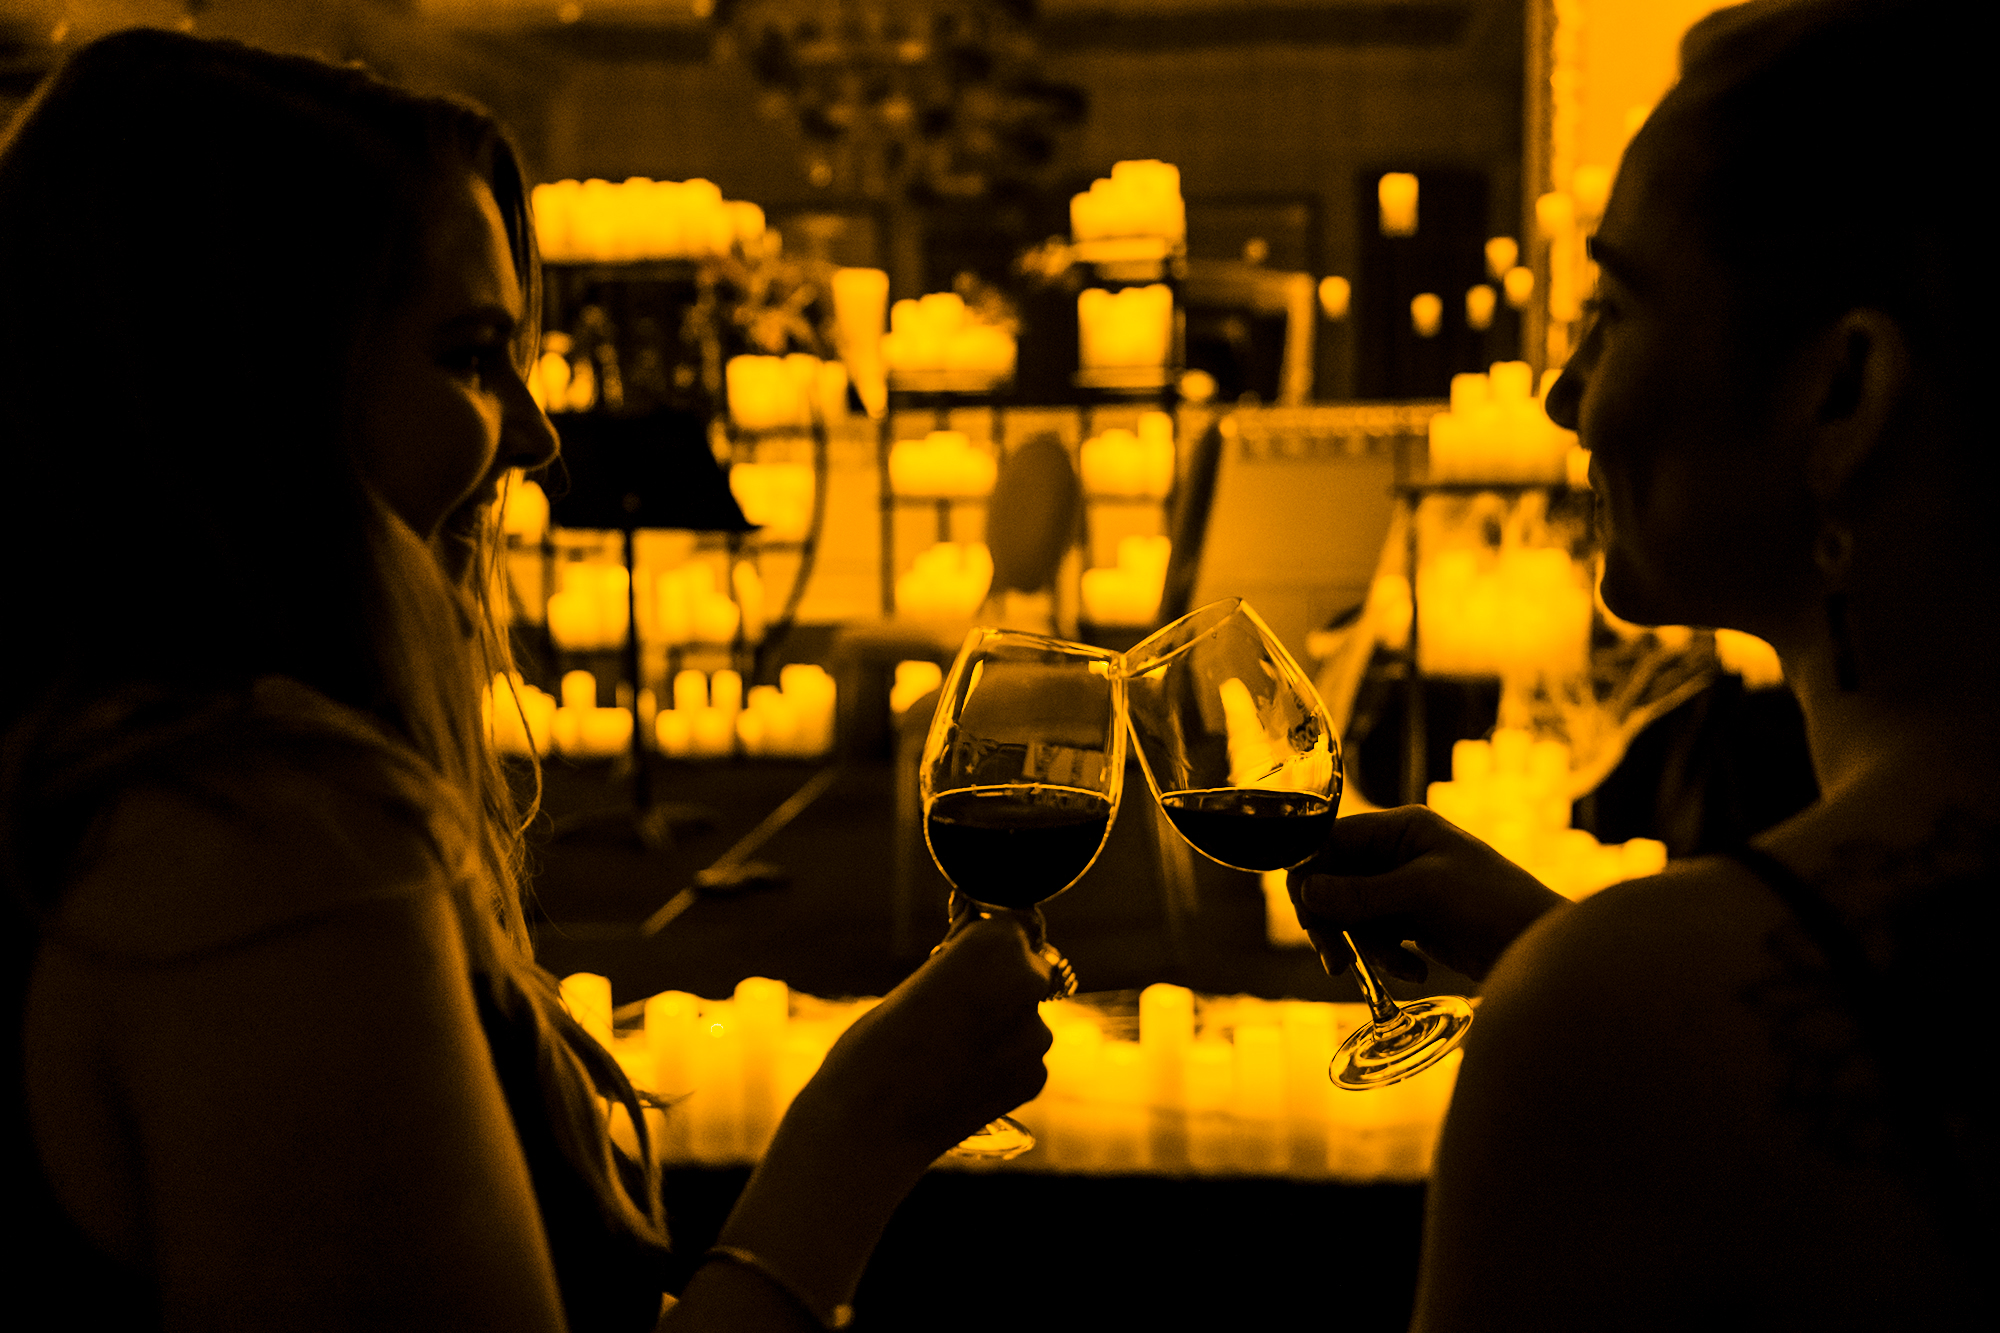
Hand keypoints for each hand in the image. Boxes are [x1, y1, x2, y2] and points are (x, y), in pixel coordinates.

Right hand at [803, 912, 1052, 1164]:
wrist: (870, 1122)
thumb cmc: (878, 1043)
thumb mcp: (922, 982)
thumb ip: (967, 969)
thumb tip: (994, 970)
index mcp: (996, 943)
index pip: (1011, 930)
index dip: (986, 948)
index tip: (958, 964)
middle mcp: (1028, 982)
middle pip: (1028, 972)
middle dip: (1002, 985)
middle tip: (954, 1011)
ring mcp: (1037, 1033)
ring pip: (1026, 1019)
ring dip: (1001, 1029)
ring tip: (948, 1052)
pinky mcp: (1037, 1077)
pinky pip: (1023, 1060)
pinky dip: (1000, 1067)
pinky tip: (961, 1080)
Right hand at [1290, 805, 1568, 983]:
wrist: (1541, 946)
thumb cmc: (1493, 904)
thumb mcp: (1423, 893)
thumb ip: (1361, 893)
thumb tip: (1305, 892)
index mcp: (1402, 828)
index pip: (1331, 842)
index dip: (1312, 878)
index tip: (1310, 918)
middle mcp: (1399, 852)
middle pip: (1335, 883)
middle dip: (1334, 923)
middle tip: (1335, 961)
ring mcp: (1406, 887)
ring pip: (1353, 915)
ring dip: (1368, 946)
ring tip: (1399, 967)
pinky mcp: (1415, 920)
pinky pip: (1377, 936)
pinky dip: (1388, 957)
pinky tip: (1416, 969)